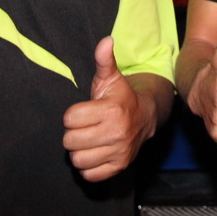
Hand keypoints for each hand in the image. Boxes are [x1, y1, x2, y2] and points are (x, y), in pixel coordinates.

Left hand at [63, 37, 154, 181]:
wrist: (146, 118)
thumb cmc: (120, 97)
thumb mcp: (111, 78)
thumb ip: (104, 60)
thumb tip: (105, 40)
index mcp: (111, 110)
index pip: (70, 119)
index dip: (73, 114)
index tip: (85, 111)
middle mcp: (117, 132)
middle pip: (70, 141)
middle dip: (74, 133)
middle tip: (86, 127)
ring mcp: (119, 152)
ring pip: (78, 160)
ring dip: (79, 151)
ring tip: (89, 140)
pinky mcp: (119, 166)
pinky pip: (89, 174)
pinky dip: (88, 166)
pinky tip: (95, 152)